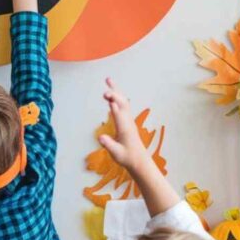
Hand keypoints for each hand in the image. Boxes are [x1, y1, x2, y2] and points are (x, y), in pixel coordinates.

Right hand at [99, 79, 179, 216]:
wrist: (138, 160)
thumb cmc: (127, 157)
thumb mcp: (117, 154)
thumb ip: (109, 145)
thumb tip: (101, 137)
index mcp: (125, 129)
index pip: (119, 116)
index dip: (114, 108)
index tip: (109, 99)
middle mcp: (127, 122)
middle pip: (122, 103)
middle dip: (114, 95)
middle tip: (104, 90)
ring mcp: (128, 120)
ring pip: (123, 101)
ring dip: (115, 90)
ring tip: (108, 79)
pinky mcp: (126, 120)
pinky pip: (122, 104)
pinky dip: (116, 95)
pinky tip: (111, 91)